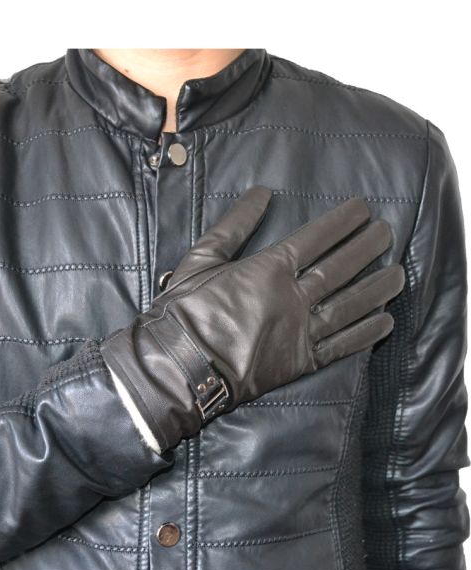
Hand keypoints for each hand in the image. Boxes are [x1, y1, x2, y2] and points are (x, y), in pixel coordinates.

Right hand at [100, 186, 404, 451]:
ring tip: (398, 273)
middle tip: (387, 232)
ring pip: (349, 305)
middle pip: (339, 268)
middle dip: (366, 247)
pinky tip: (385, 322)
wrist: (181, 366)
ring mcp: (301, 331)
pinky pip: (341, 346)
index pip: (314, 239)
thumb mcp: (202, 259)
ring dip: (377, 288)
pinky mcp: (301, 361)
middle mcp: (293, 297)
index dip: (341, 222)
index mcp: (269, 270)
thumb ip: (234, 225)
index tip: (362, 210)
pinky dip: (365, 334)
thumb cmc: (186, 310)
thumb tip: (261, 194)